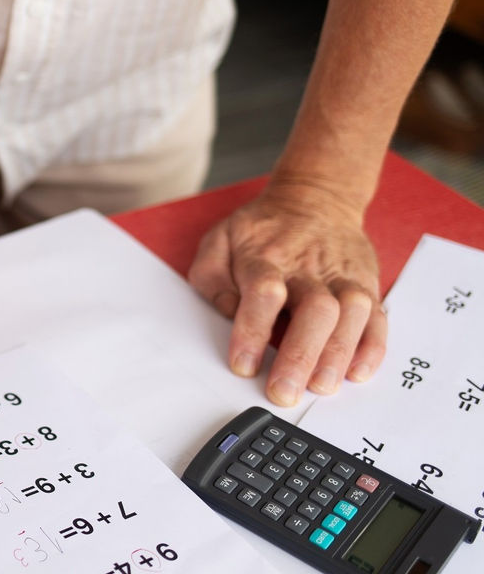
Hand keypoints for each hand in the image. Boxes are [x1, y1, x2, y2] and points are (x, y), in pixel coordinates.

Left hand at [188, 186, 387, 406]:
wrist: (315, 199)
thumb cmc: (262, 230)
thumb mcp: (220, 240)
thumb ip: (212, 277)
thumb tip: (229, 313)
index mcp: (266, 257)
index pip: (262, 293)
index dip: (252, 331)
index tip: (243, 366)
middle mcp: (308, 268)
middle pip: (314, 309)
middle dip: (300, 355)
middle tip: (285, 391)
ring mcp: (342, 276)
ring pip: (351, 313)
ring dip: (338, 354)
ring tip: (322, 386)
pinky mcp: (366, 284)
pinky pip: (377, 317)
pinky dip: (372, 347)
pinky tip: (358, 372)